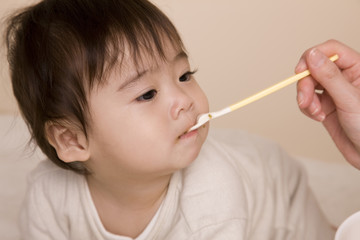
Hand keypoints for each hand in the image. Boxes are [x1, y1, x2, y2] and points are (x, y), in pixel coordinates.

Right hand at [296, 39, 359, 168]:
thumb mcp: (349, 99)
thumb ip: (330, 76)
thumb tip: (312, 55)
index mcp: (357, 68)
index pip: (330, 50)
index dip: (313, 57)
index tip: (301, 70)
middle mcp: (344, 77)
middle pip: (314, 68)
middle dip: (306, 84)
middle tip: (304, 100)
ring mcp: (334, 91)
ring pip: (309, 84)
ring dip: (306, 98)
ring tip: (315, 113)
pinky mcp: (326, 105)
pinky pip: (308, 100)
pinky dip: (308, 109)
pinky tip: (318, 117)